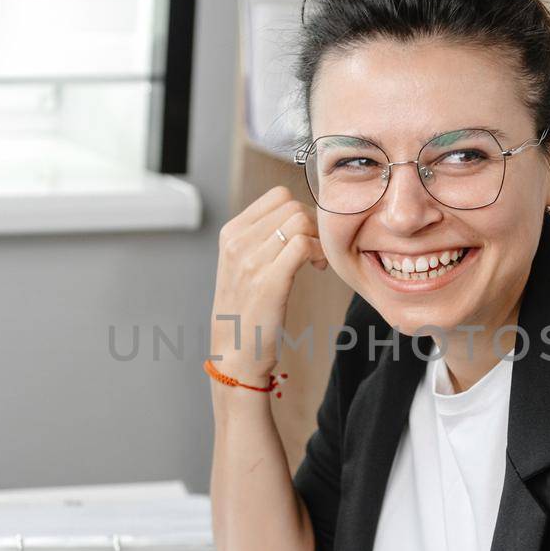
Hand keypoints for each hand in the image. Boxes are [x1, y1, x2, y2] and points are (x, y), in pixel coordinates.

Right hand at [210, 186, 327, 383]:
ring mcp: (250, 261)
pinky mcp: (268, 281)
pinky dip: (319, 253)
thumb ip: (260, 238)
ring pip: (300, 221)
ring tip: (317, 261)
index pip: (277, 196)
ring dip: (318, 239)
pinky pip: (303, 245)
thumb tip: (297, 216)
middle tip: (316, 251)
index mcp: (230, 233)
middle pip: (292, 206)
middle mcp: (236, 242)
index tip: (306, 236)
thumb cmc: (245, 312)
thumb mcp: (242, 265)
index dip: (301, 211)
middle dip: (314, 225)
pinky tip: (317, 269)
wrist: (235, 354)